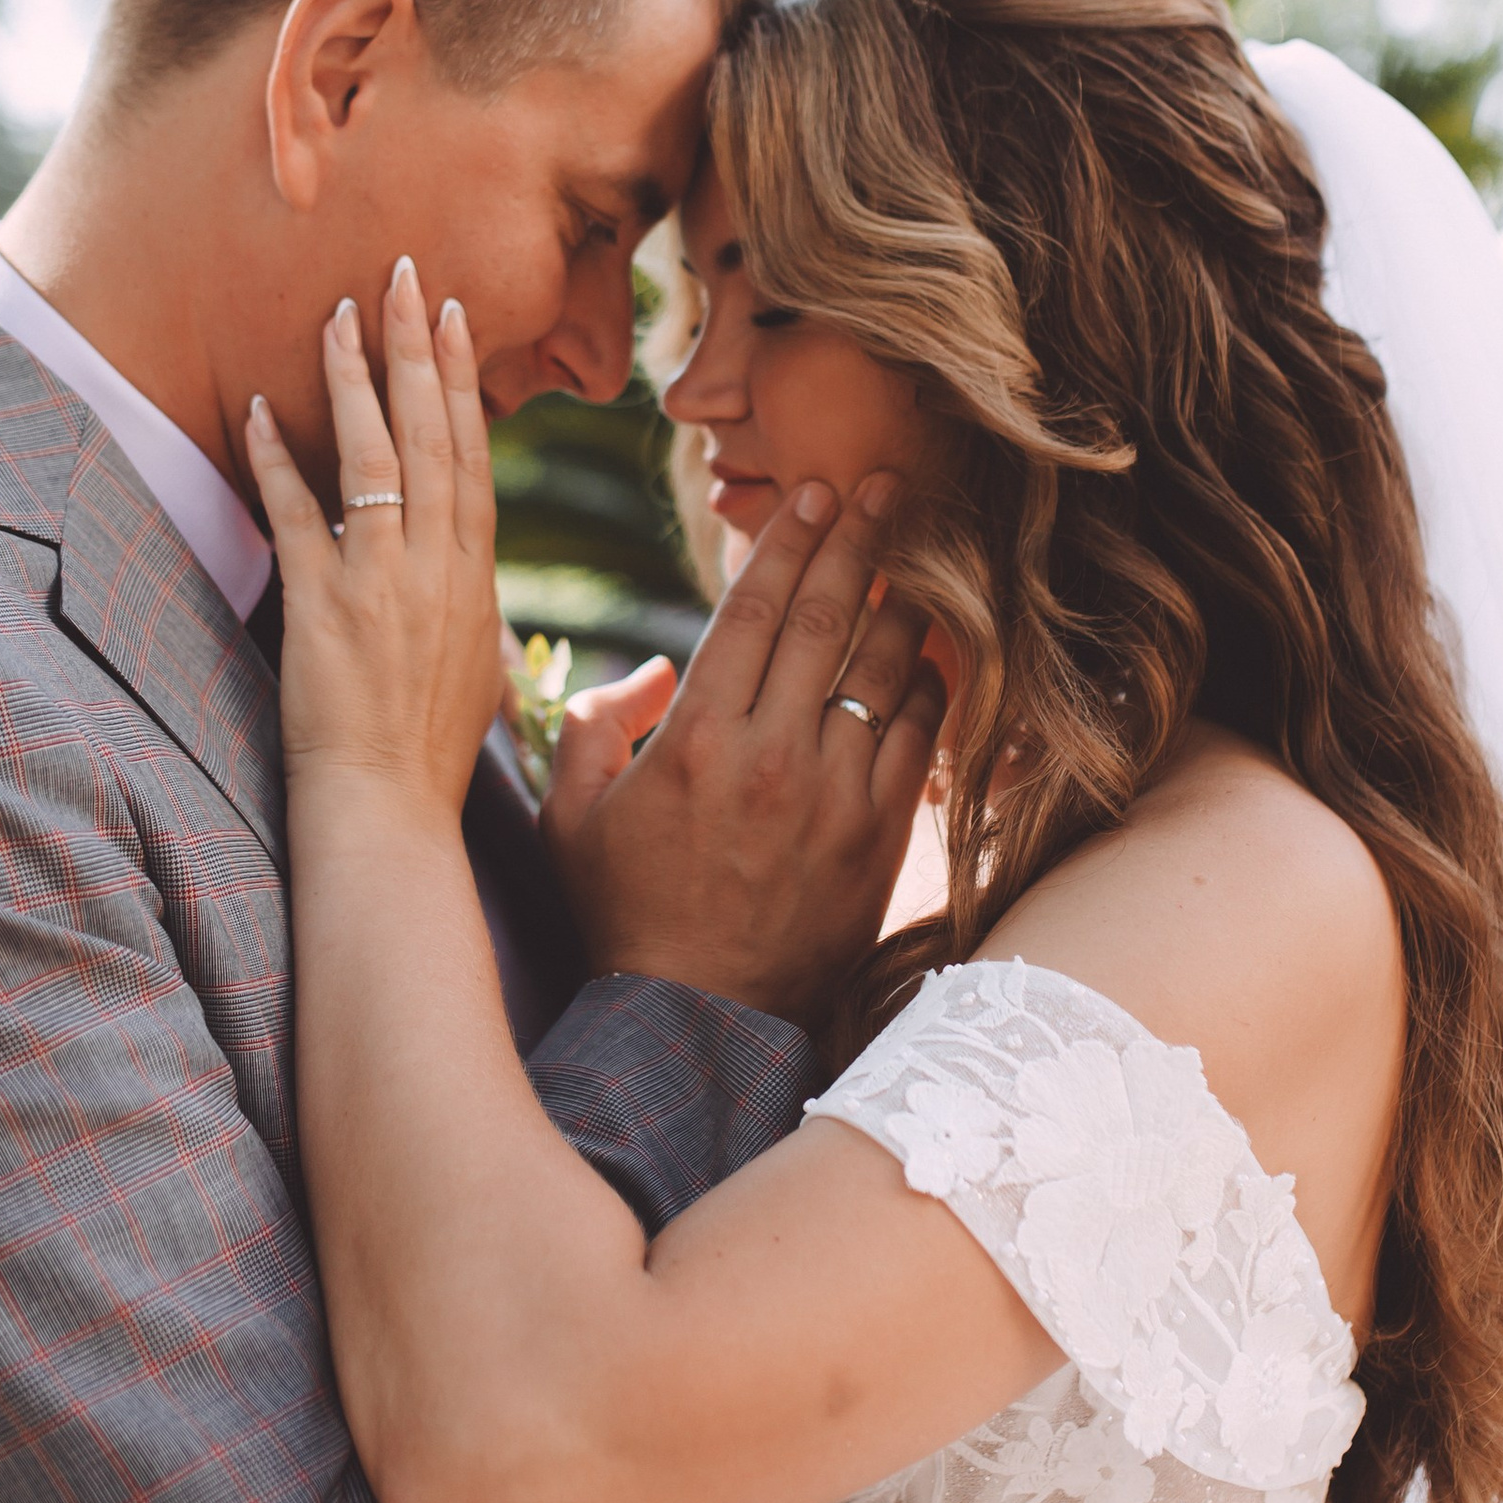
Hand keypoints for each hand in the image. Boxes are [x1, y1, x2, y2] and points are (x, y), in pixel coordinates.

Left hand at [245, 258, 504, 824]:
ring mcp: (380, 582)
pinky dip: (275, 459)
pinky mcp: (322, 606)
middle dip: (418, 347)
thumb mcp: (476, 665)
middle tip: (403, 275)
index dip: (464, 381)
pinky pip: (296, 515)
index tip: (454, 318)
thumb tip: (465, 567)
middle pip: (433, 434)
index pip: (475, 454)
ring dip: (353, 379)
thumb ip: (469, 601)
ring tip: (340, 313)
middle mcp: (436, 567)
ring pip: (373, 457)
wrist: (390, 811)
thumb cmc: (429, 752)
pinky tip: (254, 408)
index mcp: (475, 576)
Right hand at [545, 474, 946, 1027]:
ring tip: (918, 555)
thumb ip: (592, 724)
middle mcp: (770, 755)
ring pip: (882, 672)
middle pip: (825, 621)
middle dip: (858, 541)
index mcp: (694, 738)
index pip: (752, 611)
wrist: (695, 1018)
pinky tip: (933, 655)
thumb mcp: (570, 815)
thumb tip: (653, 671)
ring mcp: (832, 797)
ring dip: (901, 603)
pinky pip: (917, 741)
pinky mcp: (878, 839)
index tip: (815, 494)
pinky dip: (929, 689)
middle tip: (886, 485)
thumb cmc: (622, 911)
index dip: (788, 542)